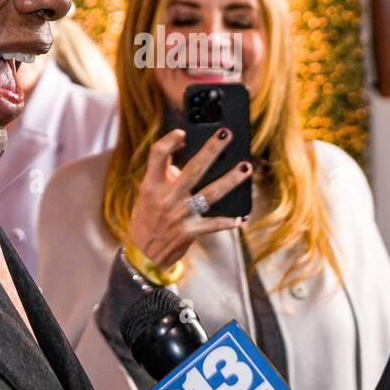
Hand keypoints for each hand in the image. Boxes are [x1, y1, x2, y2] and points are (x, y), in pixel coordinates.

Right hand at [128, 128, 250, 270]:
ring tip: (246, 168)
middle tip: (227, 135)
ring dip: (231, 180)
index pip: (157, 155)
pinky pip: (214, 225)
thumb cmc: (147, 220)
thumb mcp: (146, 196)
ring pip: (211, 193)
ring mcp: (179, 215)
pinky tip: (241, 218)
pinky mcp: (189, 232)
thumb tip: (182, 165)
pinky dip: (228, 222)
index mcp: (151, 186)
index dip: (170, 141)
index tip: (183, 133)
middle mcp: (166, 198)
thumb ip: (163, 178)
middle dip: (212, 149)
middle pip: (193, 168)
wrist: (143, 256)